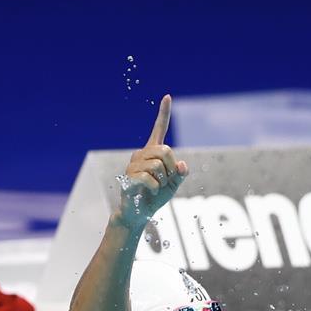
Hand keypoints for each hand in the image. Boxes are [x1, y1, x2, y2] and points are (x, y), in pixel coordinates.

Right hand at [115, 94, 187, 228]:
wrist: (138, 214)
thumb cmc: (155, 197)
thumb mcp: (173, 185)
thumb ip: (180, 174)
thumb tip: (181, 164)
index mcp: (152, 153)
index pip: (159, 130)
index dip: (164, 114)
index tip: (168, 96)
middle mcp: (141, 154)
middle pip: (165, 150)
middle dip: (171, 168)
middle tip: (165, 181)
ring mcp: (133, 164)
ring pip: (158, 165)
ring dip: (163, 180)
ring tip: (156, 188)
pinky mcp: (128, 177)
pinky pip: (149, 178)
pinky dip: (154, 188)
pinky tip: (149, 191)